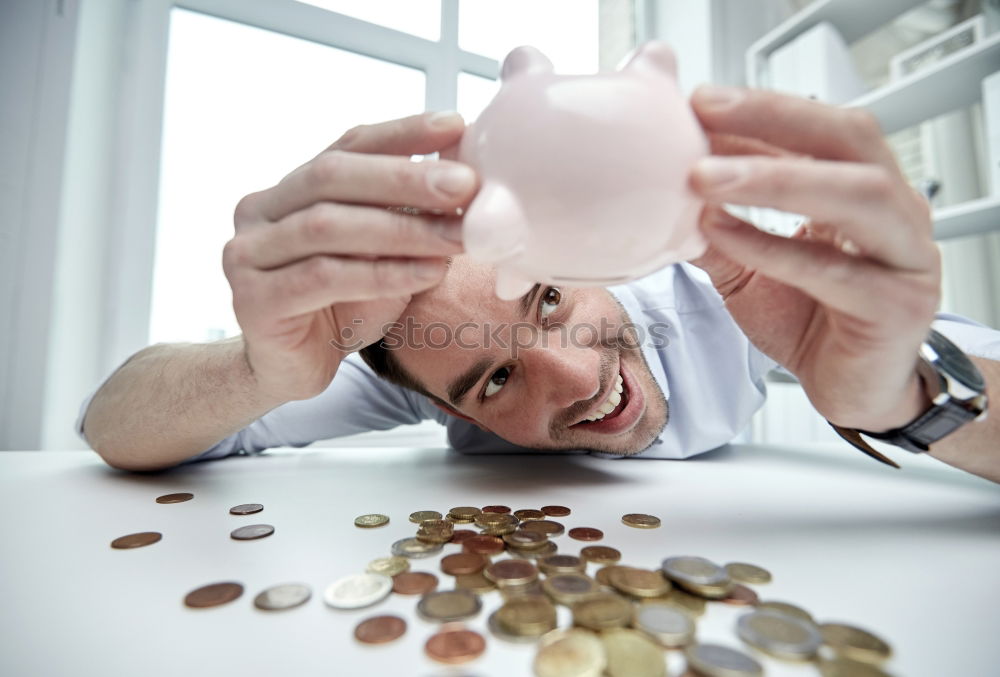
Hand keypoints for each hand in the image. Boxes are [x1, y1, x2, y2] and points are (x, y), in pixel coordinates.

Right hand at [223, 112, 476, 401]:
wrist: (293, 370)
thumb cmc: (341, 306)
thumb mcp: (383, 253)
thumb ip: (407, 216)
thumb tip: (466, 181)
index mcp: (291, 188)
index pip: (347, 145)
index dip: (402, 133)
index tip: (454, 125)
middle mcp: (260, 211)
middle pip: (333, 176)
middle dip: (405, 178)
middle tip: (464, 184)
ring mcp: (248, 254)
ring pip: (328, 227)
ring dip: (402, 229)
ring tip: (457, 237)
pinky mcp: (253, 300)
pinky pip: (323, 277)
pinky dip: (381, 273)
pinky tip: (427, 273)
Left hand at [687, 86, 940, 431]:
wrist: (852, 392)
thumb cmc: (811, 322)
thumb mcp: (749, 268)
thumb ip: (717, 228)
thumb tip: (663, 191)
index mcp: (864, 191)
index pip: (820, 130)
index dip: (762, 112)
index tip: (699, 103)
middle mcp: (896, 213)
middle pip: (848, 139)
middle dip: (774, 118)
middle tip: (706, 112)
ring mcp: (905, 257)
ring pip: (855, 195)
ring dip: (774, 178)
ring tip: (704, 177)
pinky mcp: (896, 306)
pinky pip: (833, 269)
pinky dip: (772, 246)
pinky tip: (723, 233)